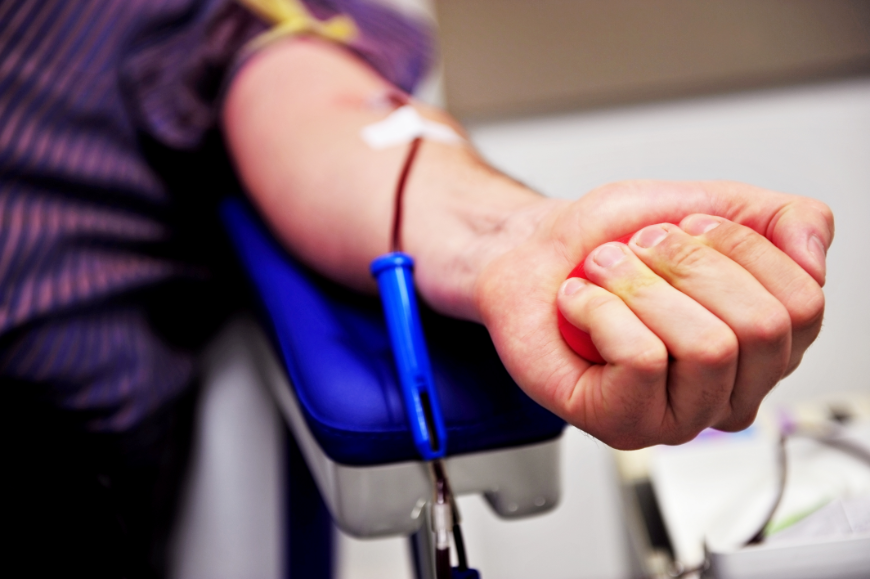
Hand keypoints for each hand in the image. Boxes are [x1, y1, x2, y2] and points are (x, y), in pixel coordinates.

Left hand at [475, 180, 832, 449]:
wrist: (533, 257)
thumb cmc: (609, 241)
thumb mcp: (705, 204)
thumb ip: (783, 220)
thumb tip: (815, 259)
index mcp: (764, 344)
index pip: (803, 301)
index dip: (737, 246)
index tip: (683, 228)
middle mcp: (731, 388)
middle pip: (761, 327)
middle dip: (686, 263)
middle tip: (635, 250)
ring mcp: (679, 415)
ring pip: (706, 347)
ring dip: (639, 285)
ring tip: (603, 274)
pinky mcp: (623, 424)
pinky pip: (641, 361)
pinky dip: (600, 310)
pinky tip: (580, 305)